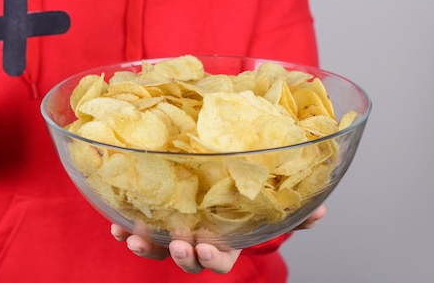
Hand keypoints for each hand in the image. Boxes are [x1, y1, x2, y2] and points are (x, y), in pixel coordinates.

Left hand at [110, 204, 326, 273]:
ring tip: (134, 237)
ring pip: (158, 248)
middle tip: (181, 246)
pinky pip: (137, 228)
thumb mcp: (269, 198)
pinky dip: (124, 229)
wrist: (213, 174)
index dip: (213, 259)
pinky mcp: (152, 215)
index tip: (207, 249)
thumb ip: (292, 207)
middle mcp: (196, 237)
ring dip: (147, 247)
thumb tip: (318, 210)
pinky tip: (115, 224)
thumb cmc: (243, 192)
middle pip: (188, 259)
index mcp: (224, 237)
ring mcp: (173, 228)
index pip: (221, 258)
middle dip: (183, 257)